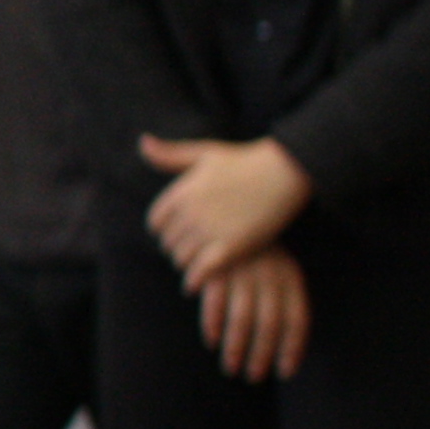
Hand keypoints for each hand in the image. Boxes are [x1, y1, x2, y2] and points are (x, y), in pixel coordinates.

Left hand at [140, 136, 311, 289]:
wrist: (286, 171)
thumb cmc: (246, 161)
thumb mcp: (205, 153)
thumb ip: (170, 154)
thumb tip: (143, 142)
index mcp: (181, 192)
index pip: (156, 223)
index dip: (164, 231)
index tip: (176, 234)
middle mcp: (191, 212)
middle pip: (168, 243)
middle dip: (176, 248)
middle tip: (188, 253)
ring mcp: (210, 231)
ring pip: (182, 258)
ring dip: (187, 264)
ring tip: (196, 265)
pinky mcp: (231, 247)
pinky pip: (200, 272)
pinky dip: (194, 280)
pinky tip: (195, 285)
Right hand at [197, 245, 310, 383]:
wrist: (230, 210)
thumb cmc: (257, 250)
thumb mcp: (280, 268)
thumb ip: (285, 299)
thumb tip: (286, 343)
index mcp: (291, 277)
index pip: (297, 320)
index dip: (293, 349)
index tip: (285, 372)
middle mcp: (269, 276)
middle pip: (270, 325)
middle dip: (261, 355)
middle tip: (254, 377)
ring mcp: (242, 272)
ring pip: (242, 319)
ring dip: (236, 348)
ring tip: (232, 368)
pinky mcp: (216, 269)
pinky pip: (215, 303)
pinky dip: (213, 325)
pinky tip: (212, 341)